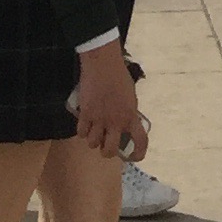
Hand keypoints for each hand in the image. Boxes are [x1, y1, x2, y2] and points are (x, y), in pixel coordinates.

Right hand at [72, 43, 146, 161]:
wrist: (103, 64)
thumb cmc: (119, 76)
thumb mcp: (130, 96)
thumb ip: (127, 112)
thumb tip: (123, 125)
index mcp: (131, 116)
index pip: (140, 140)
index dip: (139, 153)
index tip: (134, 157)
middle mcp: (116, 122)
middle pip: (110, 151)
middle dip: (107, 151)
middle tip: (106, 143)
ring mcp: (99, 120)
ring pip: (93, 144)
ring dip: (93, 140)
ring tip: (94, 130)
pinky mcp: (85, 115)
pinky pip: (81, 133)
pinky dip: (82, 131)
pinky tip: (85, 124)